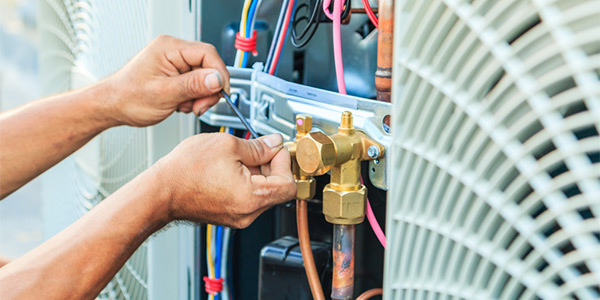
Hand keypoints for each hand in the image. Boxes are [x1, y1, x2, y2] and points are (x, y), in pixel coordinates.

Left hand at [104, 35, 229, 126]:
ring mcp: (175, 62)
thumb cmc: (128, 97)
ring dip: (199, 96)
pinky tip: (180, 103)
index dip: (218, 75)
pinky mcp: (176, 74)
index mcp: (170, 48)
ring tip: (183, 106)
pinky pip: (196, 84)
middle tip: (198, 106)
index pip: (208, 54)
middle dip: (207, 90)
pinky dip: (193, 97)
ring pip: (204, 78)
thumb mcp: (164, 94)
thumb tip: (217, 79)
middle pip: (208, 66)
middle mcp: (173, 51)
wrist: (112, 106)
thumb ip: (193, 85)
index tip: (219, 93)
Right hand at [153, 133, 296, 227]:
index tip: (275, 148)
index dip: (284, 161)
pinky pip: (248, 197)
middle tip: (258, 148)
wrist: (160, 191)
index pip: (288, 183)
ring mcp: (238, 217)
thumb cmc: (186, 171)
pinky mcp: (229, 215)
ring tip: (237, 157)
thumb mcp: (228, 145)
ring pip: (263, 192)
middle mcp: (248, 213)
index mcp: (252, 198)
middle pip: (278, 188)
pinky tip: (230, 168)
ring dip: (258, 172)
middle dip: (271, 165)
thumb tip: (274, 143)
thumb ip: (259, 146)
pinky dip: (246, 181)